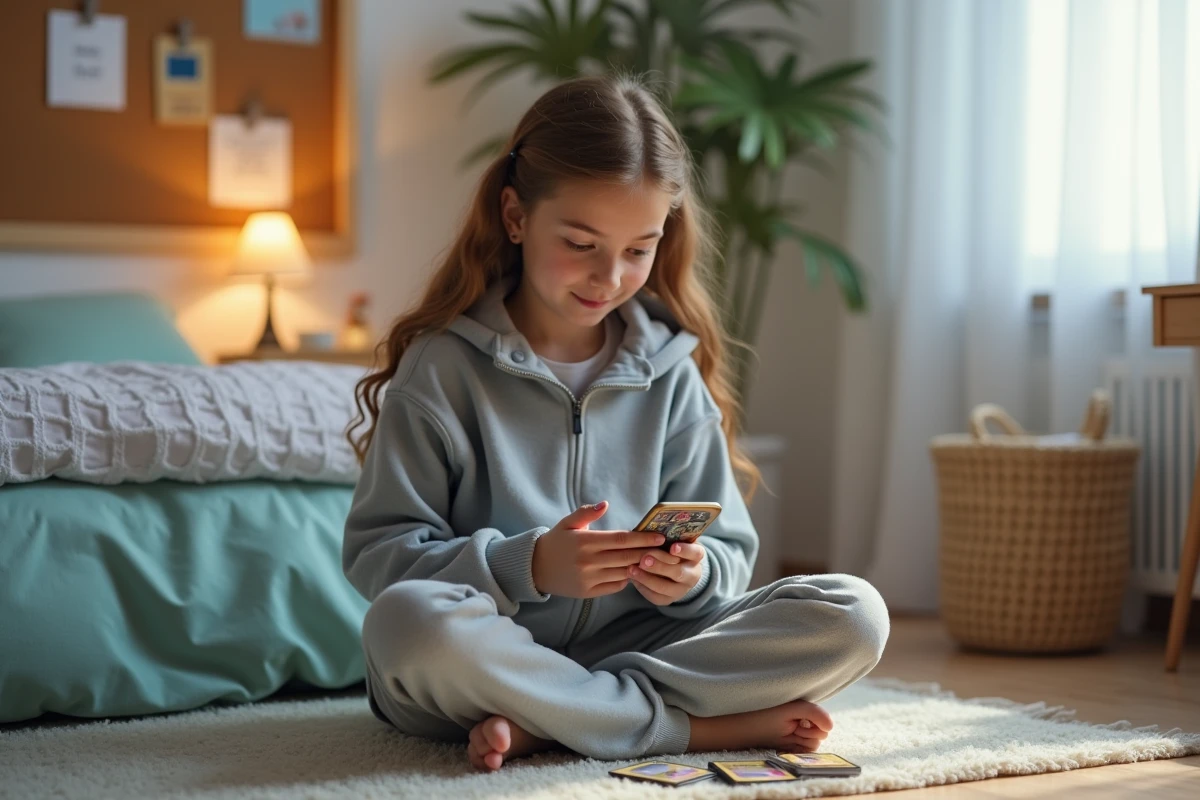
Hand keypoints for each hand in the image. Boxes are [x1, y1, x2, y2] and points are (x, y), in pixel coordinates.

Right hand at [531, 501, 671, 598]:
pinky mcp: (587, 592)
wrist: (535, 568)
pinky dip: (626, 579)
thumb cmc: (556, 541)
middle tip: (666, 549)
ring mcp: (588, 579)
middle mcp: (587, 561)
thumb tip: (605, 504)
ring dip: (640, 566)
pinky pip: (615, 586)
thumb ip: (586, 513)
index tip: (660, 536)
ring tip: (655, 560)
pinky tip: (633, 570)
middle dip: (648, 552)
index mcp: (585, 542)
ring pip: (623, 573)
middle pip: (626, 557)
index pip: (621, 540)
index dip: (643, 538)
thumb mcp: (568, 523)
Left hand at [627, 540, 706, 604]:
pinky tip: (632, 578)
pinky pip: (655, 596)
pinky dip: (643, 587)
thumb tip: (648, 532)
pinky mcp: (668, 600)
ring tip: (632, 569)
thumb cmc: (669, 548)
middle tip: (644, 559)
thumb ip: (665, 537)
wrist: (672, 569)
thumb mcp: (672, 540)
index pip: (695, 553)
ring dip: (647, 578)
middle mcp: (692, 574)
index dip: (685, 551)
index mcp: (695, 556)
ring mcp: (681, 589)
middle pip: (678, 573)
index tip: (672, 547)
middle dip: (660, 566)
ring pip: (665, 587)